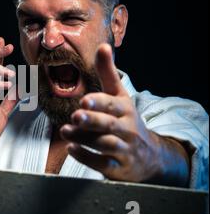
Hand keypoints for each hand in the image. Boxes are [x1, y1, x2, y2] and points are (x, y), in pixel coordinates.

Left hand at [60, 44, 188, 184]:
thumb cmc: (126, 120)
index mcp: (125, 109)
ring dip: (84, 138)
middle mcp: (126, 129)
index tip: (84, 99)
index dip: (99, 102)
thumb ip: (108, 73)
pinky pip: (102, 164)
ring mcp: (123, 149)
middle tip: (76, 115)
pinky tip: (71, 149)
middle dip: (93, 120)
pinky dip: (86, 157)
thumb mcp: (120, 95)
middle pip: (109, 125)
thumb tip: (103, 45)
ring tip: (64, 131)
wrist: (149, 155)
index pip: (113, 104)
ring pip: (104, 144)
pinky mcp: (117, 167)